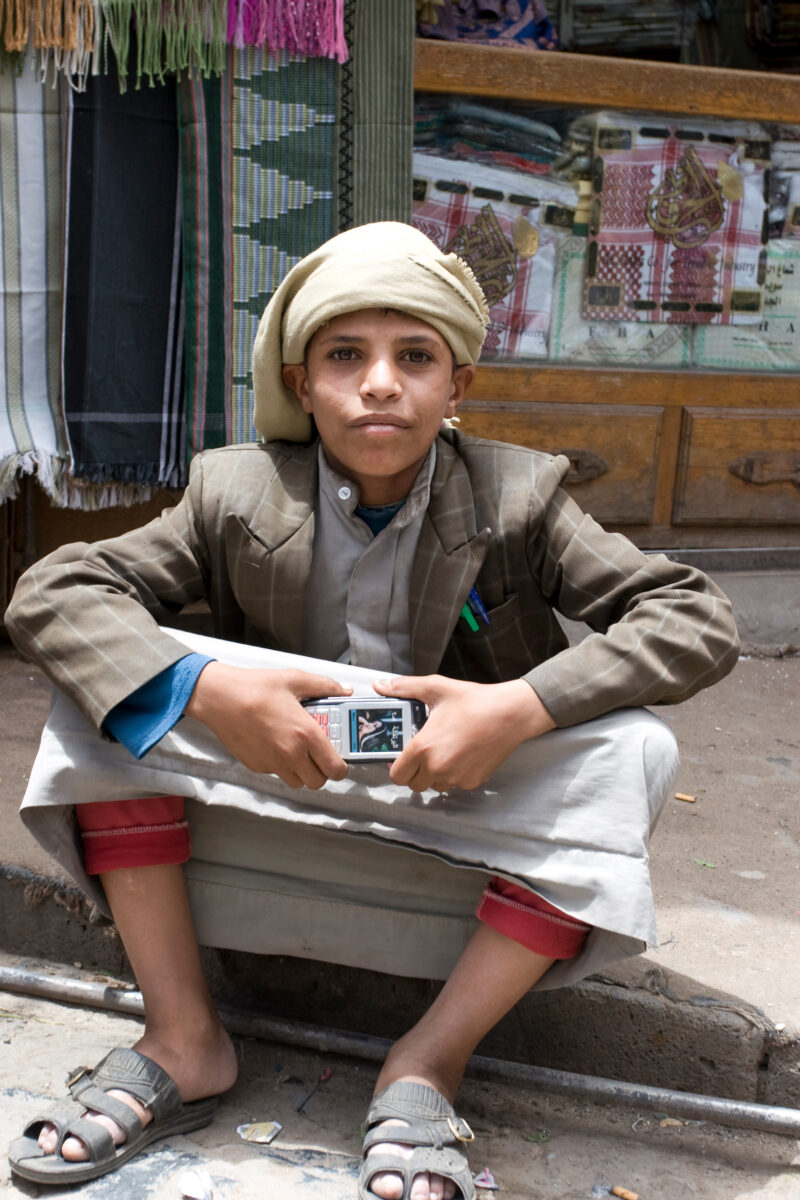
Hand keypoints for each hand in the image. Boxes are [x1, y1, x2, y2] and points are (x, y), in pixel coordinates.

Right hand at [185, 661, 351, 788]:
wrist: (220, 697)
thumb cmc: (256, 687)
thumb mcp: (295, 679)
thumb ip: (325, 686)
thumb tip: (345, 691)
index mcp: (306, 734)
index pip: (335, 769)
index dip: (342, 768)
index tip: (340, 759)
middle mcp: (291, 754)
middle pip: (318, 782)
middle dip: (322, 771)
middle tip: (319, 755)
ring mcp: (272, 763)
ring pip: (297, 782)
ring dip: (302, 772)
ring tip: (298, 750)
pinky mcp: (256, 765)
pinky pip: (276, 774)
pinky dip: (281, 766)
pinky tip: (276, 744)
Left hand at [374, 674, 555, 792]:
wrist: (510, 714)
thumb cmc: (474, 701)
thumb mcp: (436, 688)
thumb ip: (404, 688)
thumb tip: (380, 685)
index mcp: (423, 748)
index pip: (397, 776)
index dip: (397, 767)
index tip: (403, 757)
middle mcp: (438, 768)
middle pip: (414, 784)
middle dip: (415, 771)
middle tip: (424, 752)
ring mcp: (456, 778)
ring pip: (435, 786)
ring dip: (434, 774)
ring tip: (444, 751)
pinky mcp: (473, 782)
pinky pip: (455, 784)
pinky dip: (454, 774)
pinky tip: (462, 754)